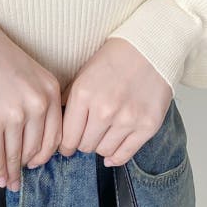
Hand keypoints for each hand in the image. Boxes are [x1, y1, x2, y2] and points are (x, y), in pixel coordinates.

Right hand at [0, 5, 63, 192]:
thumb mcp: (31, 75)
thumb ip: (38, 102)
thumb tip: (33, 140)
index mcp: (50, 91)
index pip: (55, 135)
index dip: (44, 154)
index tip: (36, 162)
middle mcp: (37, 104)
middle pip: (36, 148)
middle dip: (27, 164)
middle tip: (20, 172)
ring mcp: (15, 115)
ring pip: (16, 154)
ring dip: (12, 172)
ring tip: (9, 180)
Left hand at [58, 38, 172, 166]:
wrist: (149, 50)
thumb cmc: (113, 60)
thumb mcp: (83, 74)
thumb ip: (69, 101)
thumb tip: (58, 127)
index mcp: (84, 94)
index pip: (68, 137)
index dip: (66, 144)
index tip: (67, 146)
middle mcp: (104, 110)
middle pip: (85, 146)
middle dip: (83, 142)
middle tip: (87, 135)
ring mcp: (127, 119)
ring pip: (104, 151)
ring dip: (100, 146)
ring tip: (103, 135)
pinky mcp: (147, 126)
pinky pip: (125, 154)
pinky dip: (116, 156)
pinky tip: (112, 152)